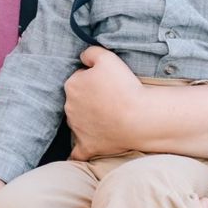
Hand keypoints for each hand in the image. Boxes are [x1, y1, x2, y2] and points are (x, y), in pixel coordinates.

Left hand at [63, 47, 141, 161]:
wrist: (138, 117)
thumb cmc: (124, 86)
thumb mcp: (107, 57)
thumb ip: (90, 52)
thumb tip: (83, 57)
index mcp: (72, 85)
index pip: (79, 79)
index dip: (94, 79)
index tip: (108, 83)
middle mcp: (69, 107)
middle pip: (77, 100)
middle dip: (89, 99)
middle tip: (111, 99)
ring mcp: (77, 129)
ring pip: (78, 122)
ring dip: (88, 120)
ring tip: (110, 117)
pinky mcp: (87, 146)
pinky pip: (77, 153)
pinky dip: (78, 152)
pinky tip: (77, 154)